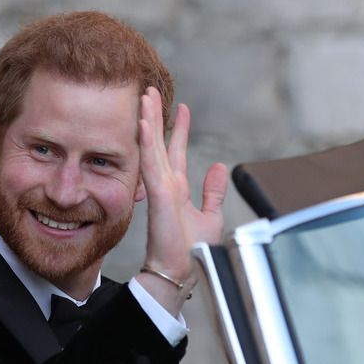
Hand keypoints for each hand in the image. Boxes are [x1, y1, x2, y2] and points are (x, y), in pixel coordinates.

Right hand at [136, 87, 228, 313]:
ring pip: (151, 147)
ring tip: (145, 96)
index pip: (176, 152)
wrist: (181, 272)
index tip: (182, 108)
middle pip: (159, 143)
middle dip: (156, 116)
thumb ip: (213, 191)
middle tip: (151, 90)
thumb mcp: (210, 215)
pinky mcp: (158, 196)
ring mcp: (160, 189)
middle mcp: (166, 185)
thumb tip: (219, 167)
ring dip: (148, 121)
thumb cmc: (192, 252)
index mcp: (177, 189)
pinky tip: (143, 123)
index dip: (179, 129)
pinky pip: (150, 164)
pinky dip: (147, 143)